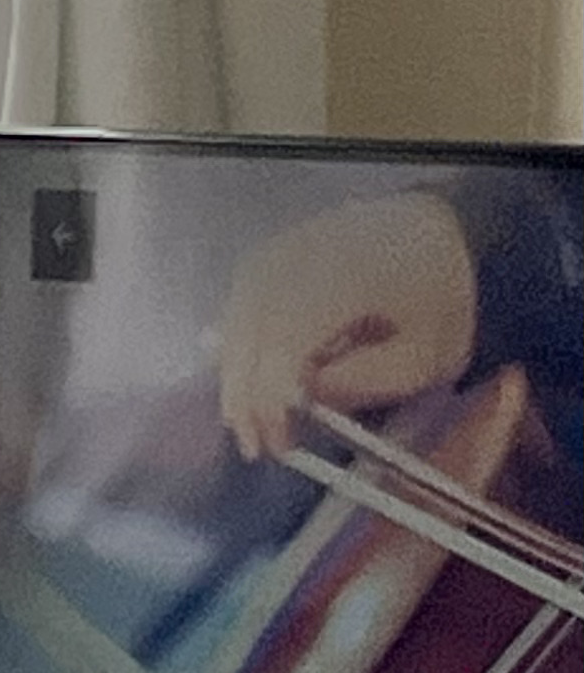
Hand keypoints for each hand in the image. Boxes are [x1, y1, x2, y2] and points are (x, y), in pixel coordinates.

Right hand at [214, 191, 480, 462]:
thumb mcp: (428, 353)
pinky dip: (239, 352)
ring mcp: (271, 255)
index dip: (275, 399)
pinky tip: (249, 383)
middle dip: (245, 397)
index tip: (281, 444)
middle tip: (255, 445)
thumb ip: (368, 380)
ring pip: (233, 324)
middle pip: (246, 336)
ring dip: (235, 377)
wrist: (431, 228)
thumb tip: (307, 396)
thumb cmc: (439, 295)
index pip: (285, 344)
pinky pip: (237, 312)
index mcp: (342, 278)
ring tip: (248, 422)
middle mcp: (292, 260)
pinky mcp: (262, 260)